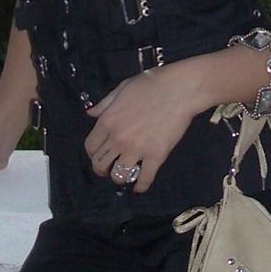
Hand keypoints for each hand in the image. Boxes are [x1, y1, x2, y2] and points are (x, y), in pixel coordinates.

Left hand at [84, 66, 199, 193]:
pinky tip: (139, 187)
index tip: (99, 154)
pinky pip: (145, 179)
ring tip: (124, 175)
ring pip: (119, 176)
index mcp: (108, 121)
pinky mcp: (156, 156)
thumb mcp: (122, 88)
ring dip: (119, 178)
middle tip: (108, 168)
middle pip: (100, 164)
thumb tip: (90, 114)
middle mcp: (118, 139)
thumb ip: (104, 104)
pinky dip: (141, 186)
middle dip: (102, 169)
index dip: (92, 154)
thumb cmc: (151, 84)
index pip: (90, 147)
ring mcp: (137, 149)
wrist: (180, 89)